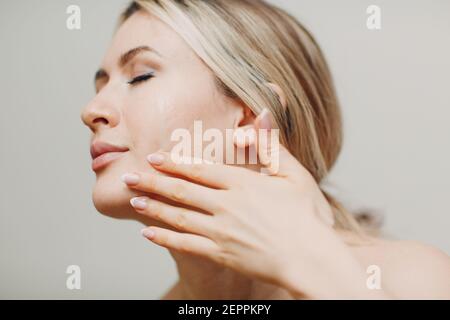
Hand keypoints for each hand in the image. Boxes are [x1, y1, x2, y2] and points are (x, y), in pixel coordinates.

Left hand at [121, 110, 382, 298]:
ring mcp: (221, 231)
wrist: (310, 258)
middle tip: (129, 176)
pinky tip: (147, 233)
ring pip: (178, 217)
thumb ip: (272, 146)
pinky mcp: (221, 254)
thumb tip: (262, 114)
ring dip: (153, 207)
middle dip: (152, 182)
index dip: (173, 163)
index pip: (199, 170)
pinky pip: (186, 245)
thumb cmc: (305, 215)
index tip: (153, 157)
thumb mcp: (294, 175)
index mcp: (242, 184)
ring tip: (134, 201)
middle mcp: (226, 205)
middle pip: (181, 191)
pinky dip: (165, 238)